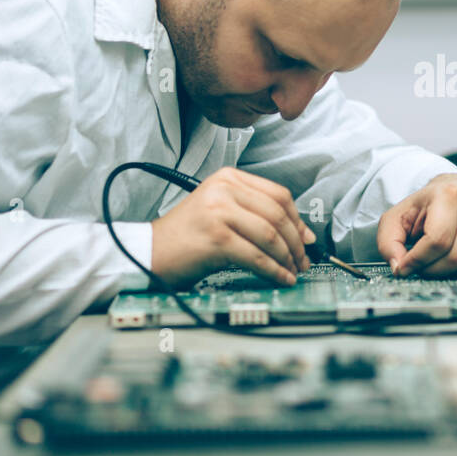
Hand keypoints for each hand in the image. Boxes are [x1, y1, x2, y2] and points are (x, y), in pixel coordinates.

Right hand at [149, 167, 315, 286]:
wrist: (149, 251)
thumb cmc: (186, 235)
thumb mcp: (219, 209)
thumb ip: (253, 212)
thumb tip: (297, 231)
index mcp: (228, 177)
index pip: (278, 194)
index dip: (298, 219)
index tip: (306, 237)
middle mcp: (224, 189)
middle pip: (278, 215)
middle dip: (297, 242)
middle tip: (303, 259)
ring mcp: (219, 212)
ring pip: (270, 236)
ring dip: (287, 258)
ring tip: (292, 271)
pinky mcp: (216, 238)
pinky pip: (256, 256)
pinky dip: (273, 271)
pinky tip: (280, 278)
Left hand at [376, 174, 456, 277]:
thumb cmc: (427, 207)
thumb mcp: (398, 218)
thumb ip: (389, 242)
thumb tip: (399, 267)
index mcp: (450, 194)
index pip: (437, 241)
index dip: (418, 261)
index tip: (405, 267)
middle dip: (434, 270)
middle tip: (423, 267)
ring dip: (453, 272)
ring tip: (440, 260)